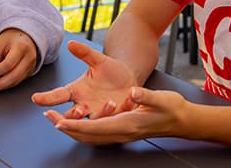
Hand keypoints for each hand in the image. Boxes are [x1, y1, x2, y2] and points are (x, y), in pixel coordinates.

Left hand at [0, 28, 37, 92]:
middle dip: (0, 84)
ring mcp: (31, 66)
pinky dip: (7, 85)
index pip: (9, 64)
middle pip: (15, 76)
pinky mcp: (29, 73)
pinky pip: (18, 82)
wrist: (22, 38)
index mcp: (21, 47)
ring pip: (16, 81)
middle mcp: (29, 57)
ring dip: (2, 87)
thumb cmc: (9, 40)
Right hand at [31, 40, 137, 119]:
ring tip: (110, 103)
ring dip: (101, 114)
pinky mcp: (115, 117)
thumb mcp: (98, 60)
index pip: (59, 95)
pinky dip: (122, 109)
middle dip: (72, 116)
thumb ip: (84, 53)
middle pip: (72, 115)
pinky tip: (128, 102)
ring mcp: (99, 113)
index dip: (47, 98)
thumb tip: (70, 43)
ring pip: (94, 120)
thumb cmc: (109, 71)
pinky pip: (116, 117)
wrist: (129, 80)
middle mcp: (85, 105)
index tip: (35, 99)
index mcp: (77, 91)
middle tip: (76, 111)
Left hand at [44, 87, 188, 144]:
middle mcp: (122, 132)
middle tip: (50, 118)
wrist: (180, 119)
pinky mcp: (122, 131)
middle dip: (67, 128)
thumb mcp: (160, 98)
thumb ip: (145, 96)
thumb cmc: (171, 108)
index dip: (77, 126)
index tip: (61, 123)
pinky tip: (74, 123)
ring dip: (72, 130)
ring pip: (91, 137)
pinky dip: (82, 130)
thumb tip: (133, 93)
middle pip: (89, 136)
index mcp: (128, 124)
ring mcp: (122, 134)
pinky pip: (97, 135)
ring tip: (56, 120)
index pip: (97, 128)